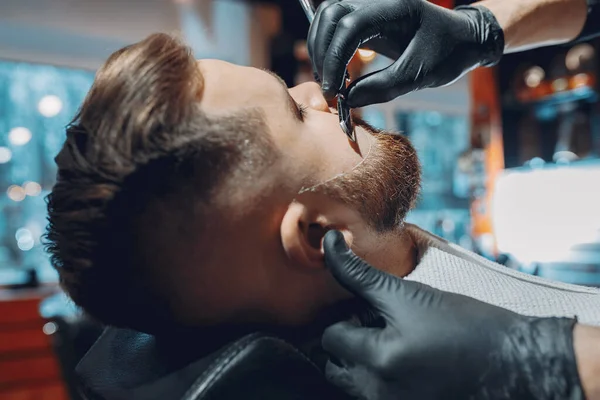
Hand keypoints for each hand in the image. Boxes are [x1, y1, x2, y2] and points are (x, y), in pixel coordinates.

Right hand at [307, 0, 504, 106]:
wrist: (462, 39)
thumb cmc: (448, 53)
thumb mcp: (420, 75)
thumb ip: (383, 87)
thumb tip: (347, 99)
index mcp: (395, 8)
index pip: (349, 26)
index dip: (335, 59)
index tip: (334, 90)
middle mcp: (377, 0)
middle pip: (331, 14)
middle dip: (322, 51)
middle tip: (329, 86)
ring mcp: (370, 6)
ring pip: (327, 16)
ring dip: (321, 47)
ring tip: (330, 79)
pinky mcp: (366, 17)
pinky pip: (335, 24)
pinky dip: (328, 46)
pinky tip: (336, 71)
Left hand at [321, 230, 583, 399]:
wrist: (518, 362)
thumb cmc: (467, 324)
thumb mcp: (409, 294)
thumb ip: (360, 274)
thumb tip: (328, 245)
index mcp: (377, 361)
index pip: (331, 338)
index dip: (349, 318)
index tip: (373, 309)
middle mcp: (380, 393)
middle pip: (337, 366)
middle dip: (350, 343)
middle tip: (381, 325)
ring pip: (356, 383)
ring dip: (365, 361)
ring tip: (398, 342)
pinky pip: (378, 395)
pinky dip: (384, 378)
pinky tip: (411, 361)